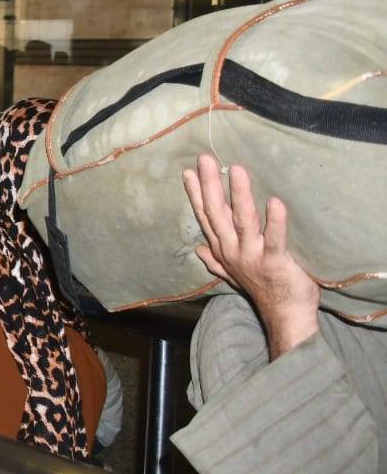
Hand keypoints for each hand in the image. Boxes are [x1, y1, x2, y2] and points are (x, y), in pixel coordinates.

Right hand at [183, 153, 319, 358]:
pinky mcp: (274, 262)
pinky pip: (274, 239)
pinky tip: (275, 202)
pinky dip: (275, 221)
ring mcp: (251, 256)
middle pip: (217, 213)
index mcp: (223, 249)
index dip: (196, 194)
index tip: (189, 171)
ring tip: (236, 170)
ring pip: (242, 221)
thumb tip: (197, 249)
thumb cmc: (264, 289)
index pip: (206, 217)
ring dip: (238, 195)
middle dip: (210, 185)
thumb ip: (215, 260)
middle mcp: (232, 250)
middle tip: (205, 159)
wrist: (285, 314)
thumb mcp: (234, 273)